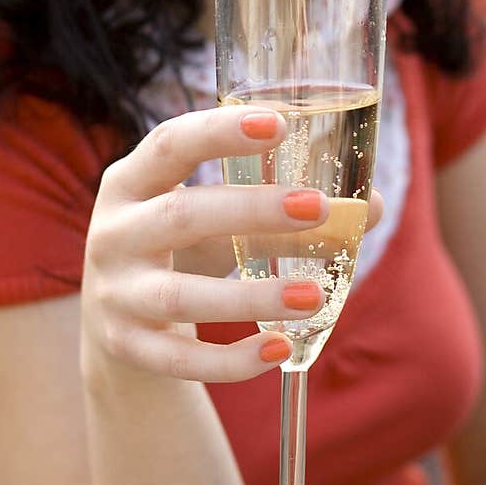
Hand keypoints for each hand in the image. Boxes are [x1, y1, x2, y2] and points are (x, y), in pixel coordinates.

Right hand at [81, 107, 381, 384]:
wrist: (115, 322)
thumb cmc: (180, 249)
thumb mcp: (215, 220)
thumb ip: (282, 212)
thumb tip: (373, 207)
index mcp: (130, 181)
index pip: (170, 144)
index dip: (219, 132)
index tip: (278, 124)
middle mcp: (112, 233)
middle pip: (180, 216)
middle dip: (251, 210)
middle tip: (318, 207)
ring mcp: (114, 293)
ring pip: (180, 296)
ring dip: (251, 297)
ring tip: (314, 295)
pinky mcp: (125, 345)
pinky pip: (179, 358)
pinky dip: (231, 360)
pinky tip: (281, 349)